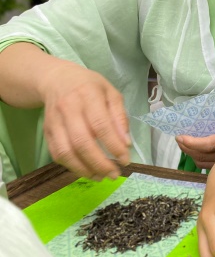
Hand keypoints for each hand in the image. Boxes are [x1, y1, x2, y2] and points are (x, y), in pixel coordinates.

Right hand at [39, 62, 130, 179]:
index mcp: (89, 95)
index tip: (125, 159)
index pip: (101, 125)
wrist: (56, 80)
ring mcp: (54, 121)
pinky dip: (72, 166)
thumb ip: (119, 116)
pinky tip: (87, 170)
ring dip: (84, 169)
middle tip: (114, 174)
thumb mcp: (111, 93)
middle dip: (100, 162)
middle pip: (82, 142)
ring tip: (101, 176)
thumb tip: (126, 143)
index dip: (114, 145)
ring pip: (66, 152)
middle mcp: (69, 108)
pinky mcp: (46, 132)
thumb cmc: (90, 86)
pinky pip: (57, 154)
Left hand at [176, 115, 214, 167]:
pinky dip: (196, 158)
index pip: (208, 144)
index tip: (180, 137)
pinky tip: (192, 151)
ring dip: (190, 154)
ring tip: (183, 144)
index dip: (192, 143)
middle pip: (202, 155)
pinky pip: (205, 165)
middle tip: (179, 139)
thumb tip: (197, 119)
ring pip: (202, 162)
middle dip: (187, 148)